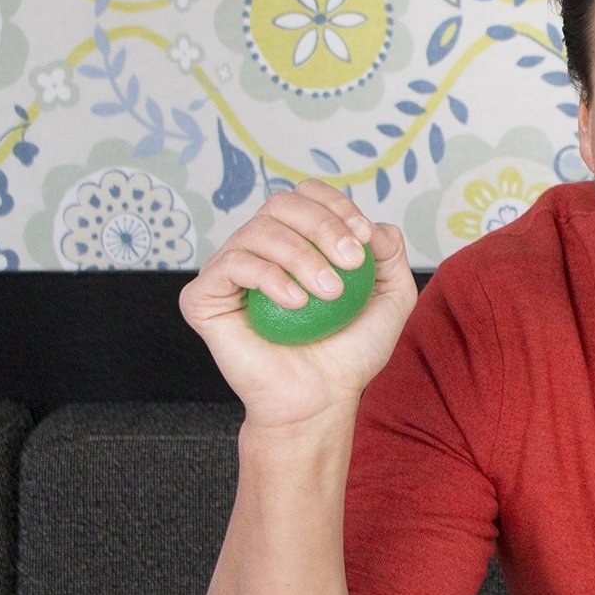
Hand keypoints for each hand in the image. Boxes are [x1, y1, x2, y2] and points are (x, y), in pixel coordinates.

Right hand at [180, 179, 415, 428]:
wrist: (320, 398)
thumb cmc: (350, 352)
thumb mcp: (391, 298)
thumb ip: (390, 254)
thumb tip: (374, 224)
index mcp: (295, 240)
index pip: (307, 196)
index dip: (336, 206)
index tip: (365, 238)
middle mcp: (258, 248)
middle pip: (281, 204)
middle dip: (323, 226)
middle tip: (351, 263)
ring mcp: (228, 270)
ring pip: (258, 231)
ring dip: (302, 256)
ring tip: (329, 293)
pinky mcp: (203, 297)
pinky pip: (231, 264)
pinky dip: (269, 276)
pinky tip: (296, 302)